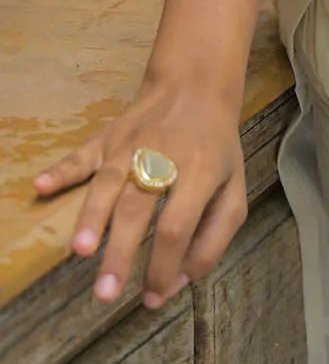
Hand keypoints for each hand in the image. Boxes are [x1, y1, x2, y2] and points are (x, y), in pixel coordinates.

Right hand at [32, 78, 246, 309]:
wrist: (197, 85)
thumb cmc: (216, 148)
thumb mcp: (232, 190)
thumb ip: (212, 240)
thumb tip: (175, 283)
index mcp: (200, 170)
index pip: (177, 225)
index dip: (163, 265)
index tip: (151, 298)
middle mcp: (164, 156)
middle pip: (138, 206)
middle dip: (120, 252)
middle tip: (105, 293)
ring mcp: (133, 143)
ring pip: (109, 180)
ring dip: (92, 215)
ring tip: (80, 249)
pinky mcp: (109, 136)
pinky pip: (83, 153)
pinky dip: (61, 170)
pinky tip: (41, 186)